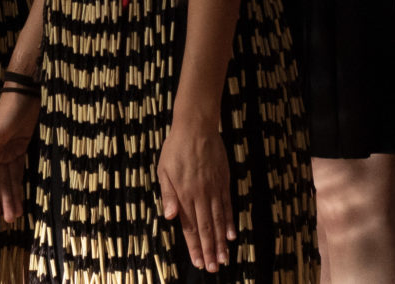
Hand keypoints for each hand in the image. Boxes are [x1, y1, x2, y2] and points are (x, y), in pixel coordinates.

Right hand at [0, 90, 38, 222]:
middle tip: (10, 220)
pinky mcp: (20, 148)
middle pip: (0, 182)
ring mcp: (8, 151)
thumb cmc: (7, 113)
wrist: (23, 95)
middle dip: (4, 200)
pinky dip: (19, 183)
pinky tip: (20, 195)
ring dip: (12, 195)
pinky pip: (18, 170)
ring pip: (10, 179)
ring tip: (16, 214)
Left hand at [158, 111, 232, 272]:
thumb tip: (168, 217)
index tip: (199, 263)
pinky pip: (227, 206)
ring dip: (221, 241)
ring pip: (218, 220)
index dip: (194, 246)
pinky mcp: (223, 182)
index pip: (190, 226)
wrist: (196, 127)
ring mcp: (214, 189)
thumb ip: (167, 194)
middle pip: (206, 228)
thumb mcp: (163, 169)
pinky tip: (231, 235)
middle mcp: (200, 195)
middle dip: (210, 250)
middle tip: (214, 268)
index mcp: (184, 194)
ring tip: (224, 258)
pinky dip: (230, 222)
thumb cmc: (175, 148)